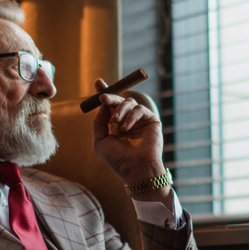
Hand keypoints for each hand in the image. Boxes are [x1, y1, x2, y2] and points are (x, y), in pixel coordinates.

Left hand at [91, 79, 170, 201]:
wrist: (135, 168)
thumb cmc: (117, 158)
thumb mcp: (100, 141)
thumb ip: (98, 122)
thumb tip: (103, 105)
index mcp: (114, 123)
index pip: (109, 104)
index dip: (104, 91)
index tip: (98, 82)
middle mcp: (127, 119)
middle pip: (118, 99)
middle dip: (110, 96)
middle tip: (103, 98)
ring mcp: (139, 119)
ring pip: (129, 102)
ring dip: (119, 111)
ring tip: (116, 126)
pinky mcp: (151, 119)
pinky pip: (139, 109)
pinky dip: (130, 117)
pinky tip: (126, 128)